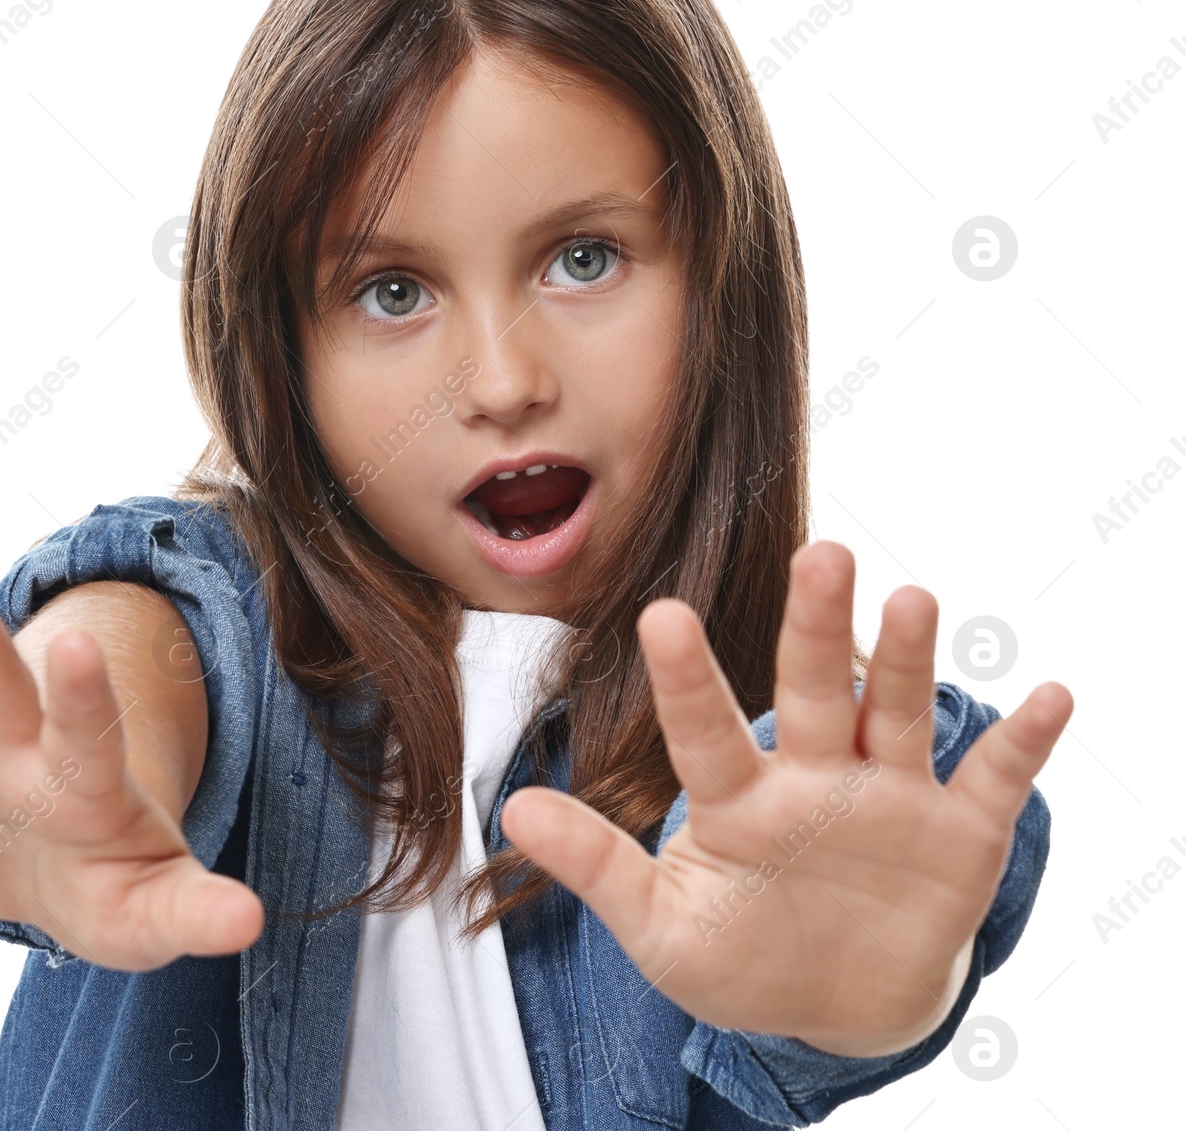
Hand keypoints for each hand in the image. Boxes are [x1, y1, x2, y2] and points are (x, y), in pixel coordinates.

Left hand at [500, 542, 1071, 1056]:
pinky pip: (996, 780)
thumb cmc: (742, 956)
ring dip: (906, 660)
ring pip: (896, 711)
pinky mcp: (959, 831)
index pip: (706, 730)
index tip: (664, 614)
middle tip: (819, 554)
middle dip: (815, 625)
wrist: (840, 1004)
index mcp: (738, 799)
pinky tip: (1048, 698)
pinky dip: (1024, 742)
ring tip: (912, 599)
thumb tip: (511, 809)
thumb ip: (598, 869)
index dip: (687, 678)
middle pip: (812, 688)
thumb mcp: (662, 929)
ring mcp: (889, 796)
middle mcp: (814, 774)